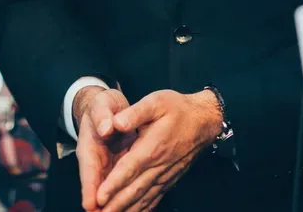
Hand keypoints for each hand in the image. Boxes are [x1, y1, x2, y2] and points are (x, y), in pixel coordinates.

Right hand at [74, 87, 135, 211]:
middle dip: (101, 206)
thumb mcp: (103, 105)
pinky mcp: (118, 172)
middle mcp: (96, 163)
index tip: (90, 204)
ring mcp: (107, 169)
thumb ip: (103, 116)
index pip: (88, 169)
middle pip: (97, 188)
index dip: (89, 187)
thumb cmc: (103, 106)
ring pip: (110, 193)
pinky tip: (138, 211)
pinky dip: (129, 201)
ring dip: (116, 207)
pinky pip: (122, 188)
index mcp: (89, 147)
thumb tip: (107, 128)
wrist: (107, 109)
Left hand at [97, 89, 221, 211]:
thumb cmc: (177, 109)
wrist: (203, 120)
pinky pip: (154, 198)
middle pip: (134, 189)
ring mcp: (165, 175)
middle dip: (115, 204)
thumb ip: (134, 112)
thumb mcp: (155, 102)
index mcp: (151, 146)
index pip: (129, 169)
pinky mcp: (169, 179)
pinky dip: (143, 209)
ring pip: (143, 198)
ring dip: (127, 210)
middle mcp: (158, 165)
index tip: (99, 197)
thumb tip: (116, 122)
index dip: (113, 184)